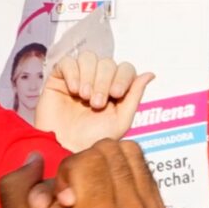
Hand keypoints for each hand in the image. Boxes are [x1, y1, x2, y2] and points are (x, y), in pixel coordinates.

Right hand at [0, 141, 167, 207]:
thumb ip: (14, 190)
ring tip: (90, 192)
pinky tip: (107, 197)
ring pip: (130, 154)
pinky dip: (123, 175)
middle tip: (75, 195)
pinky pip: (144, 171)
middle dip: (85, 165)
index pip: (86, 159)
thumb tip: (33, 156)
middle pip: (110, 150)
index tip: (62, 201)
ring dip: (105, 165)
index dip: (66, 173)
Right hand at [32, 51, 154, 153]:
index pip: (125, 68)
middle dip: (104, 81)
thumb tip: (150, 74)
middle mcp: (97, 81)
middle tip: (96, 103)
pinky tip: (73, 90)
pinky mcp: (59, 78)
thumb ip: (134, 96)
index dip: (123, 77)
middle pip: (107, 63)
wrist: (65, 149)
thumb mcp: (120, 120)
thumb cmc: (92, 141)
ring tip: (84, 97)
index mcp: (115, 89)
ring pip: (88, 58)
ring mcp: (78, 78)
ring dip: (89, 76)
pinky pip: (67, 62)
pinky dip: (72, 73)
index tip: (116, 94)